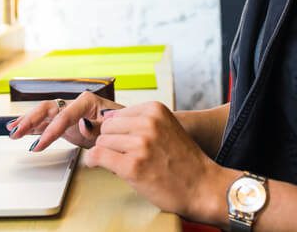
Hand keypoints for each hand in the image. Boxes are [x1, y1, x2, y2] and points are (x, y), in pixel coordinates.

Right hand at [7, 91, 122, 149]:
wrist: (127, 129)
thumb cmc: (122, 126)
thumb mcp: (113, 126)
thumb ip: (97, 125)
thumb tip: (83, 125)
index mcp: (86, 101)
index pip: (63, 115)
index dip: (50, 130)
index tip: (40, 144)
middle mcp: (74, 104)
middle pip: (47, 108)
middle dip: (30, 120)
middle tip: (16, 132)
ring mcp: (69, 113)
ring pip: (43, 114)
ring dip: (26, 122)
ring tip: (11, 130)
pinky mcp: (66, 123)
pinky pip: (45, 122)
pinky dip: (32, 126)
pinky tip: (20, 130)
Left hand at [83, 101, 232, 223]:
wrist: (203, 187)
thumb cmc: (184, 161)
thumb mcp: (166, 128)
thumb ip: (141, 121)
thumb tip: (106, 121)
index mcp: (155, 109)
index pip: (117, 115)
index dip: (117, 132)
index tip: (122, 142)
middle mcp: (148, 123)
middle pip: (107, 128)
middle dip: (111, 143)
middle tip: (123, 156)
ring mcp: (140, 144)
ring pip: (102, 142)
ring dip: (107, 154)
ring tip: (123, 164)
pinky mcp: (132, 166)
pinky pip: (97, 156)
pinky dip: (93, 161)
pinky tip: (97, 165)